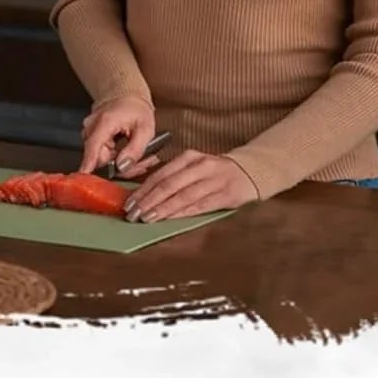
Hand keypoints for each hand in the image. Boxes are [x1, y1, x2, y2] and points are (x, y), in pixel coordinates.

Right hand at [80, 96, 157, 175]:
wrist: (129, 96)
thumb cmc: (137, 109)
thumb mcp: (145, 130)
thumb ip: (135, 150)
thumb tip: (122, 167)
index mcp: (105, 122)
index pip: (93, 146)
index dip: (88, 163)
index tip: (84, 176)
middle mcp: (92, 125)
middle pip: (98, 156)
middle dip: (116, 164)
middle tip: (136, 163)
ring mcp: (89, 129)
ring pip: (99, 156)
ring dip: (115, 160)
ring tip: (131, 154)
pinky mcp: (91, 133)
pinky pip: (99, 151)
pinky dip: (111, 154)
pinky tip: (122, 150)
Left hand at [124, 151, 257, 222]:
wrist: (249, 171)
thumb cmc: (214, 173)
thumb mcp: (193, 167)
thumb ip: (172, 178)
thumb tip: (143, 196)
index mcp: (189, 157)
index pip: (161, 175)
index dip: (142, 190)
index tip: (128, 203)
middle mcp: (201, 166)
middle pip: (169, 185)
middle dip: (148, 201)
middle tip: (133, 214)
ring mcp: (214, 180)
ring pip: (182, 196)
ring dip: (162, 209)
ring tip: (146, 218)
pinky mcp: (225, 194)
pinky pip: (199, 205)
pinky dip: (181, 213)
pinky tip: (168, 219)